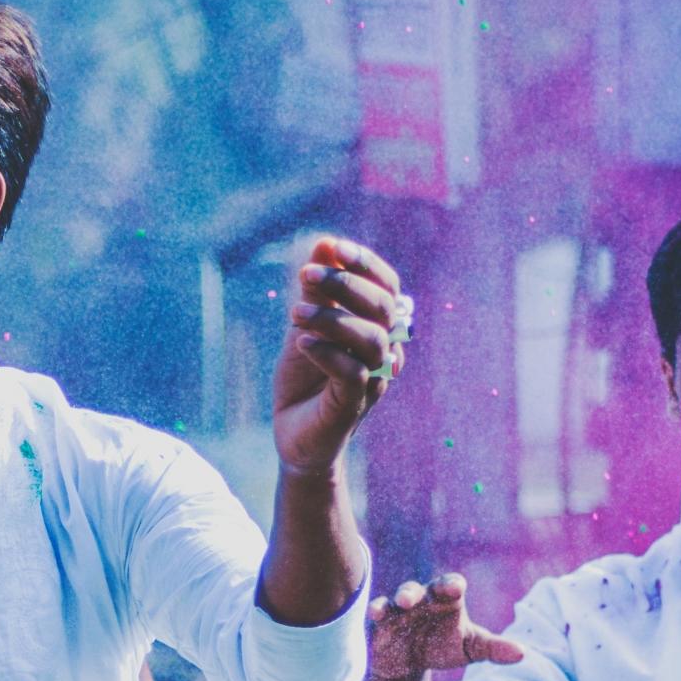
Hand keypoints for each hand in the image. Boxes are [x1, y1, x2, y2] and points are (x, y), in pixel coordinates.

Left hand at [273, 237, 407, 475]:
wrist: (293, 436)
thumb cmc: (304, 379)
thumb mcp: (305, 327)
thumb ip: (317, 292)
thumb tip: (324, 245)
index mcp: (377, 327)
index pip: (387, 287)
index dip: (365, 264)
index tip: (332, 247)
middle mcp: (384, 351)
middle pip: (384, 307)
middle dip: (345, 284)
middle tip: (305, 277)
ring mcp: (374, 379)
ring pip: (370, 338)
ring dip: (331, 318)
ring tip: (294, 313)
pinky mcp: (354, 405)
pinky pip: (353, 372)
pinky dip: (327, 352)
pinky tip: (302, 342)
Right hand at [366, 573, 525, 679]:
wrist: (411, 664)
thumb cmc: (443, 647)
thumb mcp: (471, 648)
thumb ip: (494, 648)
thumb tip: (523, 653)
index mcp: (447, 599)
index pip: (451, 585)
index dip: (452, 584)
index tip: (456, 589)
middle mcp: (423, 598)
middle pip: (424, 587)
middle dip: (426, 588)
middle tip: (430, 591)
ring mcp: (400, 607)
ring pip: (400, 595)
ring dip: (403, 595)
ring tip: (403, 602)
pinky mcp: (381, 620)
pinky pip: (378, 610)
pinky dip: (377, 609)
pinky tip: (377, 614)